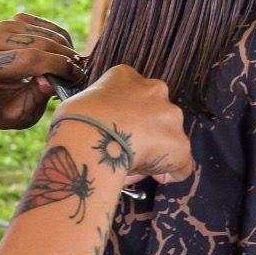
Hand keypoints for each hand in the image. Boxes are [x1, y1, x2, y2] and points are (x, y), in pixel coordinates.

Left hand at [0, 13, 83, 130]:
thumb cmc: (6, 109)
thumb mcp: (21, 113)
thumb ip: (36, 98)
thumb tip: (50, 84)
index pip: (30, 59)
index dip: (58, 65)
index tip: (76, 76)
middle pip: (39, 42)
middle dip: (65, 57)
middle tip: (79, 72)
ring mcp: (0, 28)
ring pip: (45, 32)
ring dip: (65, 47)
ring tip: (71, 65)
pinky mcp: (12, 22)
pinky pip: (44, 25)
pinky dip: (59, 37)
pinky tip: (62, 53)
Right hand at [56, 65, 192, 184]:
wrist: (89, 139)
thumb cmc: (74, 122)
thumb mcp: (81, 104)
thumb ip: (95, 110)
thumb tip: (93, 126)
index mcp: (127, 76)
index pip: (133, 95)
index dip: (125, 118)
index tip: (116, 133)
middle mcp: (154, 89)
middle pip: (155, 114)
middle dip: (144, 132)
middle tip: (125, 152)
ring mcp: (169, 115)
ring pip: (169, 136)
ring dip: (156, 150)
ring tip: (134, 167)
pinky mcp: (179, 144)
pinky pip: (181, 164)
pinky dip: (171, 172)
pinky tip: (156, 178)